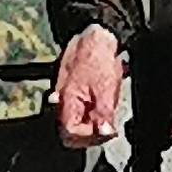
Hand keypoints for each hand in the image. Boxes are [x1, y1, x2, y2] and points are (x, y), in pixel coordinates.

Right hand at [54, 27, 125, 148]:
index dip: (89, 136)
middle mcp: (64, 101)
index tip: (105, 132)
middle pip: (72, 131)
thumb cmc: (98, 55)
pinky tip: (104, 106)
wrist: (98, 34)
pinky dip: (93, 112)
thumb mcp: (105, 87)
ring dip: (93, 123)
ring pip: (78, 122)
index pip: (70, 133)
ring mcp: (69, 96)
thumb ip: (104, 112)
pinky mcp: (76, 91)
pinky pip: (82, 110)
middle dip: (91, 133)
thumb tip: (105, 132)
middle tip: (107, 128)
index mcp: (67, 101)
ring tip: (108, 115)